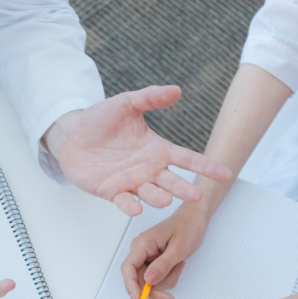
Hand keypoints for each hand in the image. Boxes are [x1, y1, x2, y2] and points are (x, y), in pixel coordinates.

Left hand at [44, 86, 232, 214]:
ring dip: (158, 198)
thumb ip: (150, 98)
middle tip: (196, 195)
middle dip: (184, 189)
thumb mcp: (126, 104)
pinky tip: (136, 208)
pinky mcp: (111, 192)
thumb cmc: (100, 120)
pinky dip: (130, 206)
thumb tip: (176, 90)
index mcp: (157, 150)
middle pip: (172, 181)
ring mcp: (131, 182)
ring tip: (166, 199)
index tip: (225, 174)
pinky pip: (123, 201)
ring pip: (150, 194)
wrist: (72, 136)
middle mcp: (149, 169)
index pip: (187, 159)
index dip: (206, 166)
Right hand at [121, 205, 210, 298]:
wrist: (194, 219)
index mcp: (143, 243)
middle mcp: (140, 251)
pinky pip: (157, 279)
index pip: (128, 267)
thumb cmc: (188, 227)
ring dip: (166, 281)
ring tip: (180, 266)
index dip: (131, 286)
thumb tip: (148, 280)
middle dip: (155, 290)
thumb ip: (164, 265)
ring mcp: (146, 257)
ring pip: (149, 282)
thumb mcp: (179, 248)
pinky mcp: (153, 262)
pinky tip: (178, 266)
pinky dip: (168, 278)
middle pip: (139, 280)